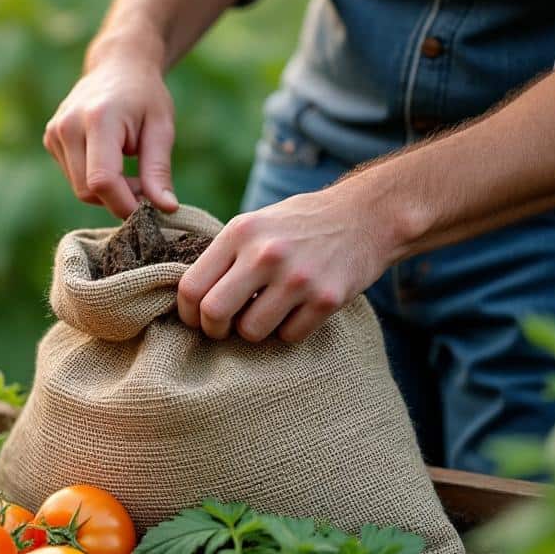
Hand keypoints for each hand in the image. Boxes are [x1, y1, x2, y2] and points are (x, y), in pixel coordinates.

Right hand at [43, 54, 179, 218]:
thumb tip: (166, 209)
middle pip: (87, 190)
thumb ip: (158, 170)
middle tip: (144, 185)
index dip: (124, 204)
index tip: (148, 209)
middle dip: (118, 199)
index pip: (102, 180)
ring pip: (79, 188)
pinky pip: (73, 177)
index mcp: (98, 119)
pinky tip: (110, 159)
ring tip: (129, 169)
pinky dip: (94, 180)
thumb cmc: (145, 96)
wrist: (117, 65)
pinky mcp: (50, 139)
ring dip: (107, 191)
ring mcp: (54, 132)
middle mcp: (68, 125)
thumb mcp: (161, 128)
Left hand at [176, 187, 394, 342]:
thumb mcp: (254, 225)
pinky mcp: (327, 299)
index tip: (196, 318)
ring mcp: (298, 278)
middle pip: (214, 314)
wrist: (367, 216)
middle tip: (223, 328)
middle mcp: (266, 254)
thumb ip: (223, 257)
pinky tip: (296, 311)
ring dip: (254, 331)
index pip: (192, 287)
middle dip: (214, 329)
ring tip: (265, 313)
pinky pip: (289, 337)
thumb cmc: (299, 225)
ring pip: (251, 332)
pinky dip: (288, 331)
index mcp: (241, 233)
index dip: (187, 313)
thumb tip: (189, 301)